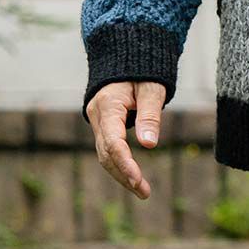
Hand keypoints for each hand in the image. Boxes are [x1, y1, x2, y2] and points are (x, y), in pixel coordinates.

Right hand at [88, 79, 166, 198]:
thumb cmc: (143, 70)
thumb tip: (149, 145)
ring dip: (121, 174)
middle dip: (124, 174)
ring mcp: (97, 121)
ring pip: (104, 154)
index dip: (125, 163)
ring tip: (142, 191)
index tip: (138, 181)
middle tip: (145, 192)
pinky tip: (132, 177)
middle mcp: (97, 115)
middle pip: (106, 153)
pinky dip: (119, 164)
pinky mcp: (102, 125)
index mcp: (108, 104)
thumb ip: (150, 116)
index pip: (113, 141)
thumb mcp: (151, 89)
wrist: (125, 56)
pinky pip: (107, 149)